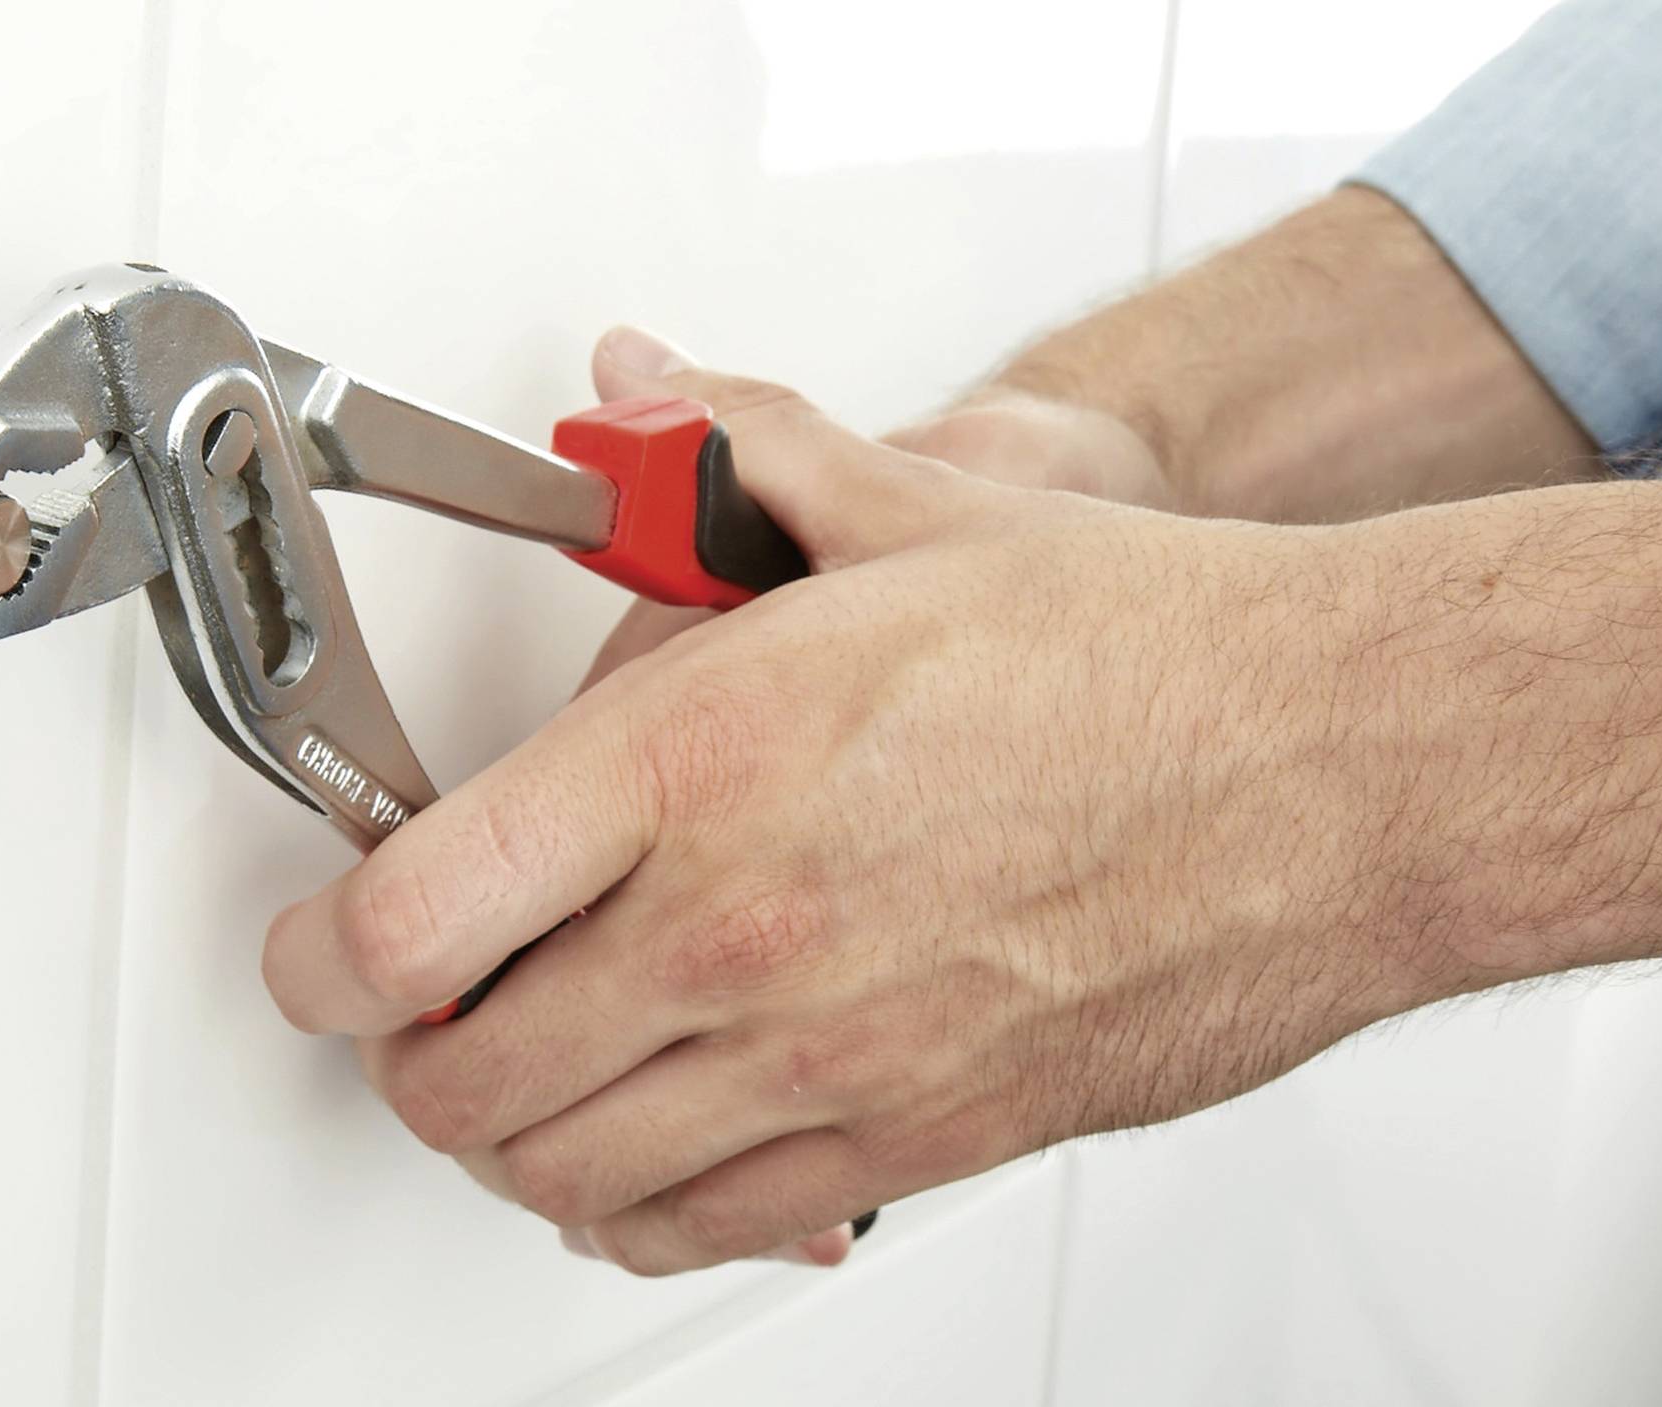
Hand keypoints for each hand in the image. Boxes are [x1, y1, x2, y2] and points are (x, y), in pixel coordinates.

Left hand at [263, 370, 1458, 1274]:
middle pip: (454, 1075)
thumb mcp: (904, 508)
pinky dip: (630, 1207)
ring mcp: (824, 1056)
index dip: (315, 954)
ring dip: (503, 1132)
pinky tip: (640, 1146)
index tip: (317, 944)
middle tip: (411, 1000)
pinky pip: (700, 1227)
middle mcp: (739, 930)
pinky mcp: (910, 1141)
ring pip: (557, 1174)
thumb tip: (633, 395)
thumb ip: (728, 454)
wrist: (1346, 770)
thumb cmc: (1147, 653)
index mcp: (699, 764)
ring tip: (516, 1066)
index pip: (406, 919)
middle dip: (399, 1049)